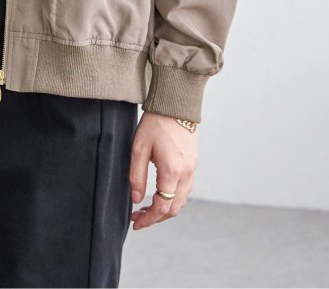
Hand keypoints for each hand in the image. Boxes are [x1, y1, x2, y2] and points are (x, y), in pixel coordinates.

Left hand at [128, 112, 197, 230]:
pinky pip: (185, 190)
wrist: (175, 105)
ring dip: (165, 209)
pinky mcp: (193, 164)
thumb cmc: (155, 123)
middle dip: (156, 218)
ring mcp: (192, 169)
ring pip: (181, 201)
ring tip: (146, 207)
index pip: (162, 206)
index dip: (148, 219)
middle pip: (174, 209)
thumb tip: (136, 199)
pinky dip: (173, 198)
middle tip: (138, 217)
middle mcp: (186, 173)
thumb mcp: (139, 148)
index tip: (135, 223)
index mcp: (172, 171)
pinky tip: (160, 193)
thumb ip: (136, 176)